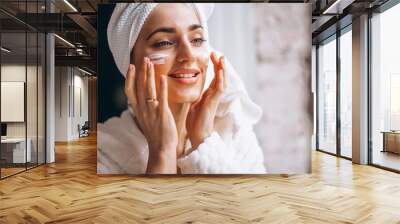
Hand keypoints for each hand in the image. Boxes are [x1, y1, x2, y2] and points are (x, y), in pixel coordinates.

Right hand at [125, 57, 177, 173]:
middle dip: (141, 71)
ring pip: (148, 89)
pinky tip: (163, 78)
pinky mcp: (162, 114)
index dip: (130, 77)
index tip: (132, 66)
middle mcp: (142, 109)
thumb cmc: (157, 134)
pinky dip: (161, 87)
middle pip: (139, 86)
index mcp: (138, 110)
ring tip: (151, 63)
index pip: (130, 90)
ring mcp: (152, 112)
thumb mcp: (147, 119)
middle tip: (144, 59)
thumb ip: (147, 107)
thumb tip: (149, 97)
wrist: (161, 149)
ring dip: (149, 75)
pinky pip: (161, 98)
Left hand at [186, 52, 226, 148]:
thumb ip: (195, 97)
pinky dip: (220, 79)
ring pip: (222, 81)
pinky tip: (220, 71)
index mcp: (208, 95)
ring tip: (221, 58)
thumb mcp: (193, 105)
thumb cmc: (195, 123)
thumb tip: (192, 92)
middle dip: (219, 65)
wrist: (197, 135)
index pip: (214, 78)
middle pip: (220, 77)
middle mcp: (213, 96)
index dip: (215, 67)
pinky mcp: (213, 103)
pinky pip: (219, 89)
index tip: (212, 56)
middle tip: (218, 53)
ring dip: (222, 69)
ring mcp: (214, 99)